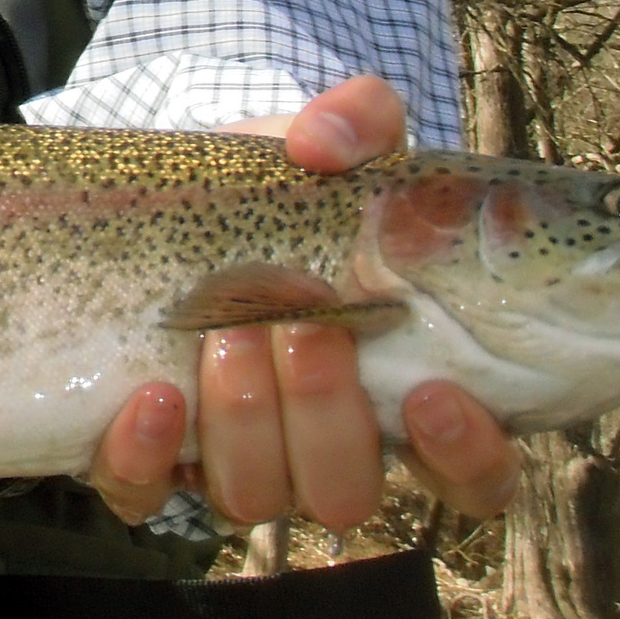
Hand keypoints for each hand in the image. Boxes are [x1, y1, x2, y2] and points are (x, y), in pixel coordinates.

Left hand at [87, 76, 520, 530]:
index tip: (436, 395)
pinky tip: (150, 397)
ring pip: (256, 498)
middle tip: (301, 326)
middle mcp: (325, 446)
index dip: (466, 456)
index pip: (474, 476)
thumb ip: (357, 120)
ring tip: (227, 337)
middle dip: (325, 414)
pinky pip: (145, 495)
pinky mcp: (148, 461)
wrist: (167, 197)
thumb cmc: (279, 186)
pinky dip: (146, 456)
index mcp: (404, 390)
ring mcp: (235, 460)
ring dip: (244, 425)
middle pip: (348, 492)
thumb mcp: (329, 140)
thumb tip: (323, 143)